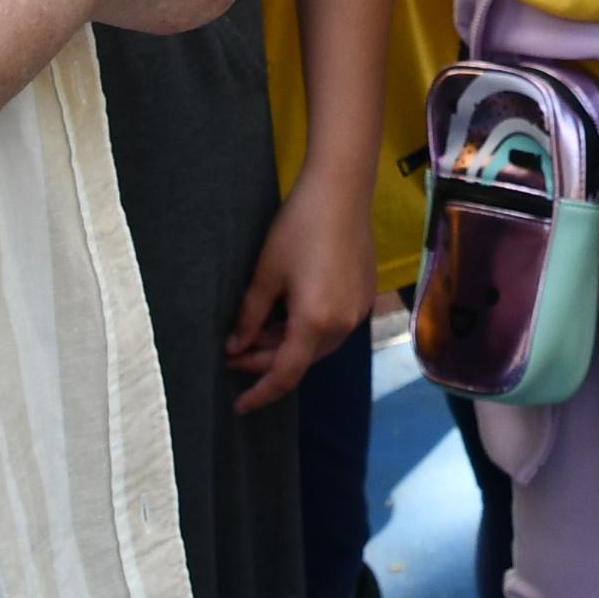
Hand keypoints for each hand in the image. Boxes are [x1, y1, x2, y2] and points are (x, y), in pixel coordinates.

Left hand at [226, 166, 375, 411]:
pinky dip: (306, 330)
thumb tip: (235, 347)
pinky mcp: (364, 296)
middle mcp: (342, 326)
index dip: (259, 392)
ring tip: (255, 333)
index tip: (239, 406)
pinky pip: (332, 327)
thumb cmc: (298, 228)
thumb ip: (249, 317)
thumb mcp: (266, 274)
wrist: (342, 191)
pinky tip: (286, 315)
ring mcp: (358, 311)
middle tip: (233, 353)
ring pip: (317, 345)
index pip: (284, 374)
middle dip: (266, 363)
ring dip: (286, 346)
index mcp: (315, 323)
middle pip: (301, 361)